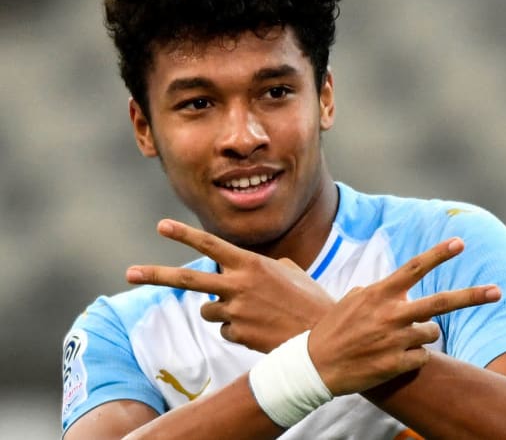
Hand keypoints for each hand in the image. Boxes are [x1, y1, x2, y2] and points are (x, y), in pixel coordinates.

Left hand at [126, 219, 334, 352]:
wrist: (321, 335)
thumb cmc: (310, 300)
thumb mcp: (291, 272)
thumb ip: (265, 266)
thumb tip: (249, 271)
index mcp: (252, 264)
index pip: (211, 244)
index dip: (184, 234)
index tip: (161, 226)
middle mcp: (238, 284)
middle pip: (187, 278)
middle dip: (155, 274)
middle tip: (129, 272)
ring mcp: (235, 311)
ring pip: (208, 310)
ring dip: (222, 312)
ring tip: (254, 314)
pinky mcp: (236, 334)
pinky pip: (226, 330)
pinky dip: (239, 330)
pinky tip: (261, 330)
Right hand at [308, 238, 501, 394]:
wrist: (314, 366)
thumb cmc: (334, 330)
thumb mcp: (353, 300)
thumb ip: (379, 291)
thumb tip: (401, 286)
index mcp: (380, 293)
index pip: (415, 267)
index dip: (439, 254)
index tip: (460, 242)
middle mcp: (391, 314)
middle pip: (441, 302)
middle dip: (472, 296)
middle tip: (498, 291)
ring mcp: (395, 340)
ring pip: (432, 332)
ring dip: (423, 334)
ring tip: (398, 339)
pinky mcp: (396, 364)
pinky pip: (422, 357)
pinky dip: (413, 357)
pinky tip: (392, 358)